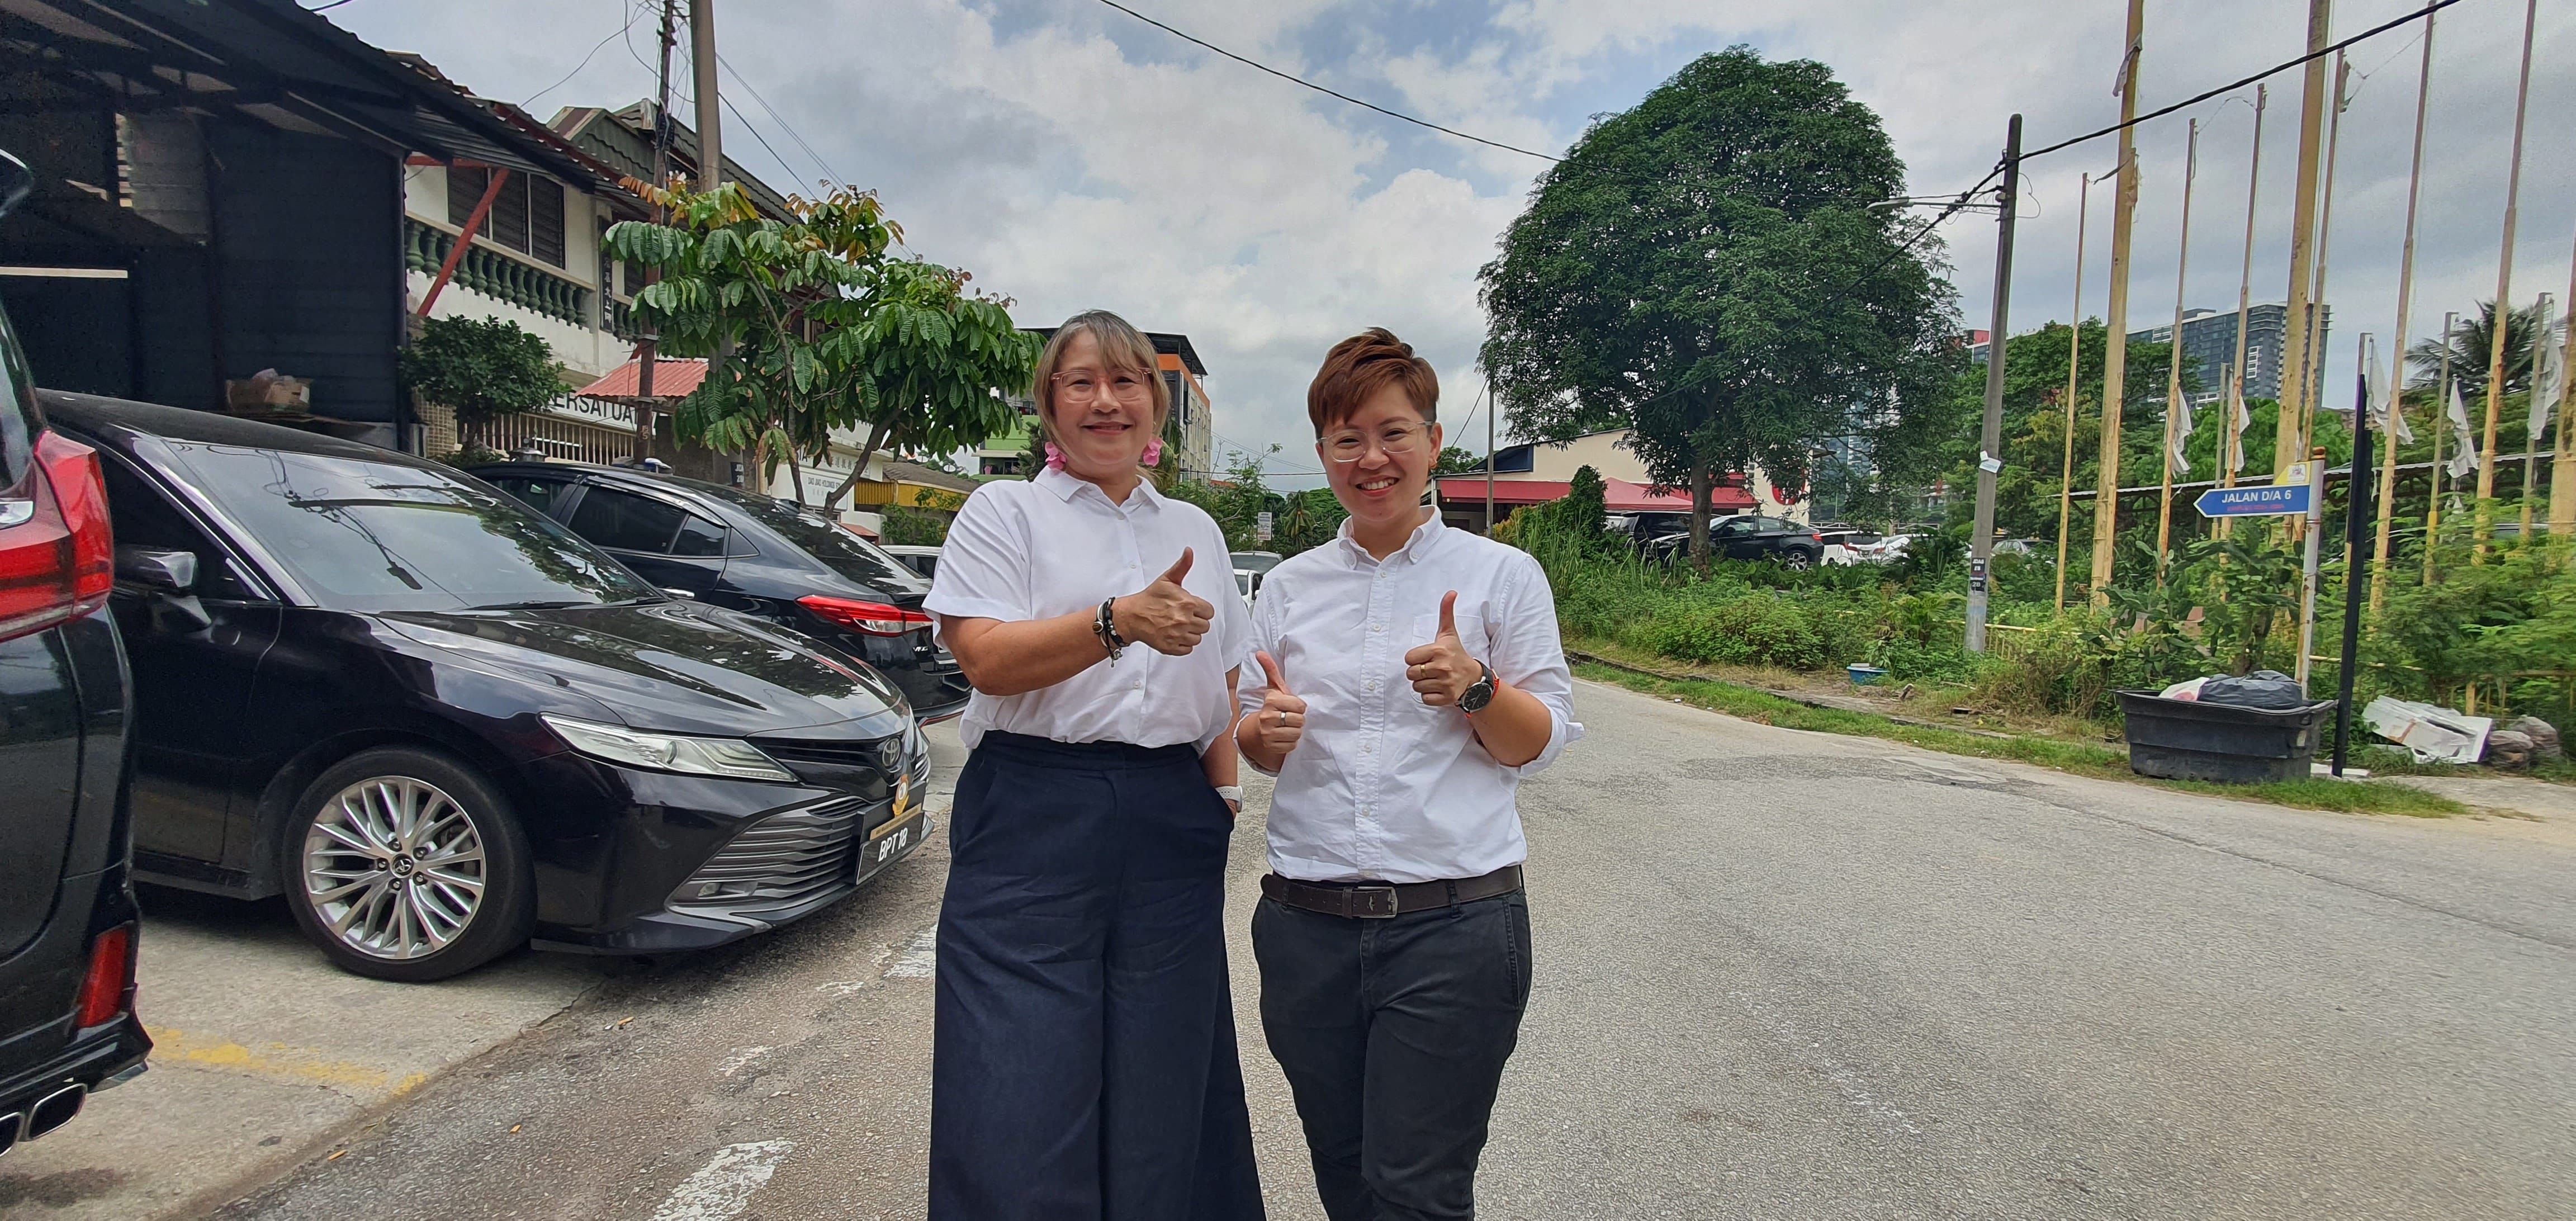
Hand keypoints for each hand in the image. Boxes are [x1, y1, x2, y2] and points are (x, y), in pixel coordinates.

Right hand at [1113, 549, 1213, 655]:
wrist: (1131, 616)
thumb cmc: (1149, 598)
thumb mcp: (1167, 579)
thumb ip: (1182, 566)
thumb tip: (1189, 552)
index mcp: (1188, 603)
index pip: (1209, 612)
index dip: (1201, 610)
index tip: (1192, 609)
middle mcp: (1185, 620)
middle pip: (1205, 626)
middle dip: (1196, 621)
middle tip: (1183, 617)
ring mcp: (1178, 635)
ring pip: (1197, 638)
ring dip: (1190, 633)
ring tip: (1178, 626)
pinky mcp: (1171, 647)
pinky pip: (1188, 649)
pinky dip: (1183, 644)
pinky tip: (1174, 635)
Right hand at [1248, 650, 1305, 757]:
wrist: (1258, 730)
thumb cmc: (1272, 707)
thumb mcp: (1274, 688)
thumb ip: (1271, 670)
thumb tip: (1260, 652)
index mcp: (1270, 701)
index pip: (1300, 705)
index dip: (1300, 707)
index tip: (1292, 706)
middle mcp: (1267, 717)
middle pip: (1300, 720)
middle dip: (1298, 719)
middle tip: (1290, 717)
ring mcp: (1268, 733)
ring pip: (1297, 733)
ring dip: (1295, 731)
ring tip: (1287, 727)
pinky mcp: (1271, 746)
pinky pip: (1292, 745)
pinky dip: (1291, 742)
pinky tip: (1284, 736)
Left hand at [1402, 590, 1477, 707]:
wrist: (1473, 677)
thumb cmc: (1456, 654)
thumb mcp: (1449, 633)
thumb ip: (1446, 612)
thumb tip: (1451, 592)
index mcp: (1439, 650)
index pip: (1409, 658)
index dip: (1415, 658)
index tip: (1427, 657)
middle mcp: (1443, 667)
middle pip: (1410, 673)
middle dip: (1418, 672)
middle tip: (1431, 669)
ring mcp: (1446, 683)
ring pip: (1416, 687)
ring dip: (1423, 684)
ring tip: (1436, 678)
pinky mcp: (1447, 697)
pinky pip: (1425, 699)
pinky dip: (1429, 696)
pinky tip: (1439, 688)